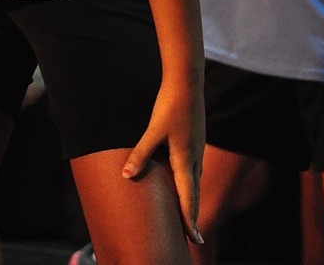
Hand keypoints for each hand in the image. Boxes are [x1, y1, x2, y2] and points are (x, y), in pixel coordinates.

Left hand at [121, 84, 204, 245]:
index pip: (188, 198)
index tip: (194, 240)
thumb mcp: (153, 131)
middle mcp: (195, 158)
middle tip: (193, 238)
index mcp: (185, 160)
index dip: (190, 220)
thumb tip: (126, 175)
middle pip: (194, 194)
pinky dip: (191, 183)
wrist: (187, 82)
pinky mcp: (196, 139)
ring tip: (188, 215)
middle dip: (192, 216)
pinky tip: (185, 181)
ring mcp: (197, 148)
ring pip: (195, 181)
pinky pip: (194, 169)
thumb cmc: (170, 106)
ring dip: (192, 200)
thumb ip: (140, 154)